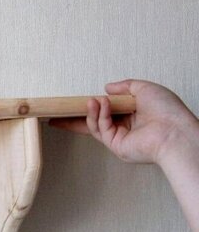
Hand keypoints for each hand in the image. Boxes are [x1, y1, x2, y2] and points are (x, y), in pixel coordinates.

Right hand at [50, 79, 198, 165]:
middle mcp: (126, 127)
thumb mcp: (146, 88)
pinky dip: (99, 116)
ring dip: (91, 110)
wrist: (175, 131)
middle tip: (57, 111)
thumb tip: (107, 87)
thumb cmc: (168, 112)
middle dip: (74, 117)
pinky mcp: (116, 145)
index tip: (77, 100)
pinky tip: (100, 105)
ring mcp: (120, 137)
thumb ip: (125, 86)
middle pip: (93, 121)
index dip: (92, 105)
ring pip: (94, 124)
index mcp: (134, 114)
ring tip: (91, 101)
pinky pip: (101, 128)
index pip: (107, 110)